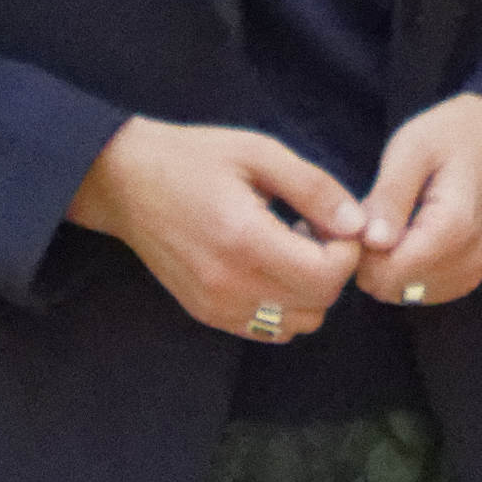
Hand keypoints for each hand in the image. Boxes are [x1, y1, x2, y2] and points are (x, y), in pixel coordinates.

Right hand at [69, 116, 370, 343]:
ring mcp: (215, 306)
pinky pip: (269, 329)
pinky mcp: (206, 314)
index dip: (346, 250)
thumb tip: (358, 225)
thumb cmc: (194, 158)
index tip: (332, 219)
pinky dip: (284, 305)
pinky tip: (269, 266)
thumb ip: (314, 189)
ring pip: (298, 324)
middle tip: (313, 229)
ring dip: (310, 291)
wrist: (123, 182)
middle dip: (333, 269)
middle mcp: (229, 285)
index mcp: (245, 240)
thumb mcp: (259, 152)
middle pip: (319, 305)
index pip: (327, 277)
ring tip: (290, 247)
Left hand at [355, 93, 481, 305]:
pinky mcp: (465, 279)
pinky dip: (401, 270)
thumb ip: (389, 197)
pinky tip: (403, 237)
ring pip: (400, 292)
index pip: (387, 272)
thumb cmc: (452, 135)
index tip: (356, 216)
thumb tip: (370, 242)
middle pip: (391, 286)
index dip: (360, 249)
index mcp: (452, 229)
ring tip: (389, 222)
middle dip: (370, 258)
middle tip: (372, 215)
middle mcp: (466, 260)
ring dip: (384, 265)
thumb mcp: (411, 149)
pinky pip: (417, 291)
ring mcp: (469, 274)